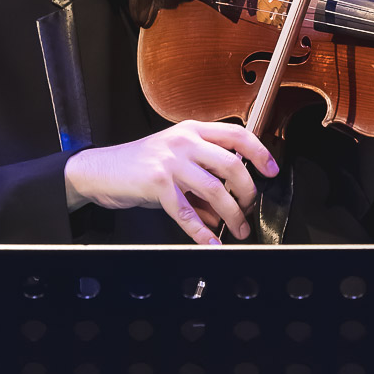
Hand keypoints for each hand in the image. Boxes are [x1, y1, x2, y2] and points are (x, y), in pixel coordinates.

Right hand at [64, 120, 278, 244]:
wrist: (101, 170)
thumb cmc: (141, 166)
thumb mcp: (175, 161)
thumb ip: (203, 177)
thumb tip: (228, 207)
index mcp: (192, 129)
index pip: (236, 134)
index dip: (259, 153)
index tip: (271, 171)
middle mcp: (184, 141)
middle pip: (231, 164)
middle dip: (247, 192)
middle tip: (248, 209)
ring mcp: (170, 161)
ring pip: (214, 190)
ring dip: (231, 215)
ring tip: (237, 230)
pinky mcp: (157, 184)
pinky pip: (186, 212)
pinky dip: (201, 231)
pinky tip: (211, 243)